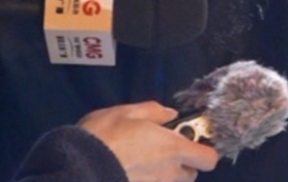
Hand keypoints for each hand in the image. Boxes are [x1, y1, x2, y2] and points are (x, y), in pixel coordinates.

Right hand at [79, 102, 218, 181]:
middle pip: (190, 174)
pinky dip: (146, 181)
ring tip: (141, 165)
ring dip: (164, 176)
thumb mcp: (127, 113)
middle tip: (160, 153)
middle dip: (182, 165)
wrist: (78, 169)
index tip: (191, 142)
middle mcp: (169, 173)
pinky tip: (128, 173)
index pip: (209, 159)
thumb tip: (171, 115)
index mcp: (173, 148)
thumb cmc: (104, 136)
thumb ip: (154, 112)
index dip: (204, 151)